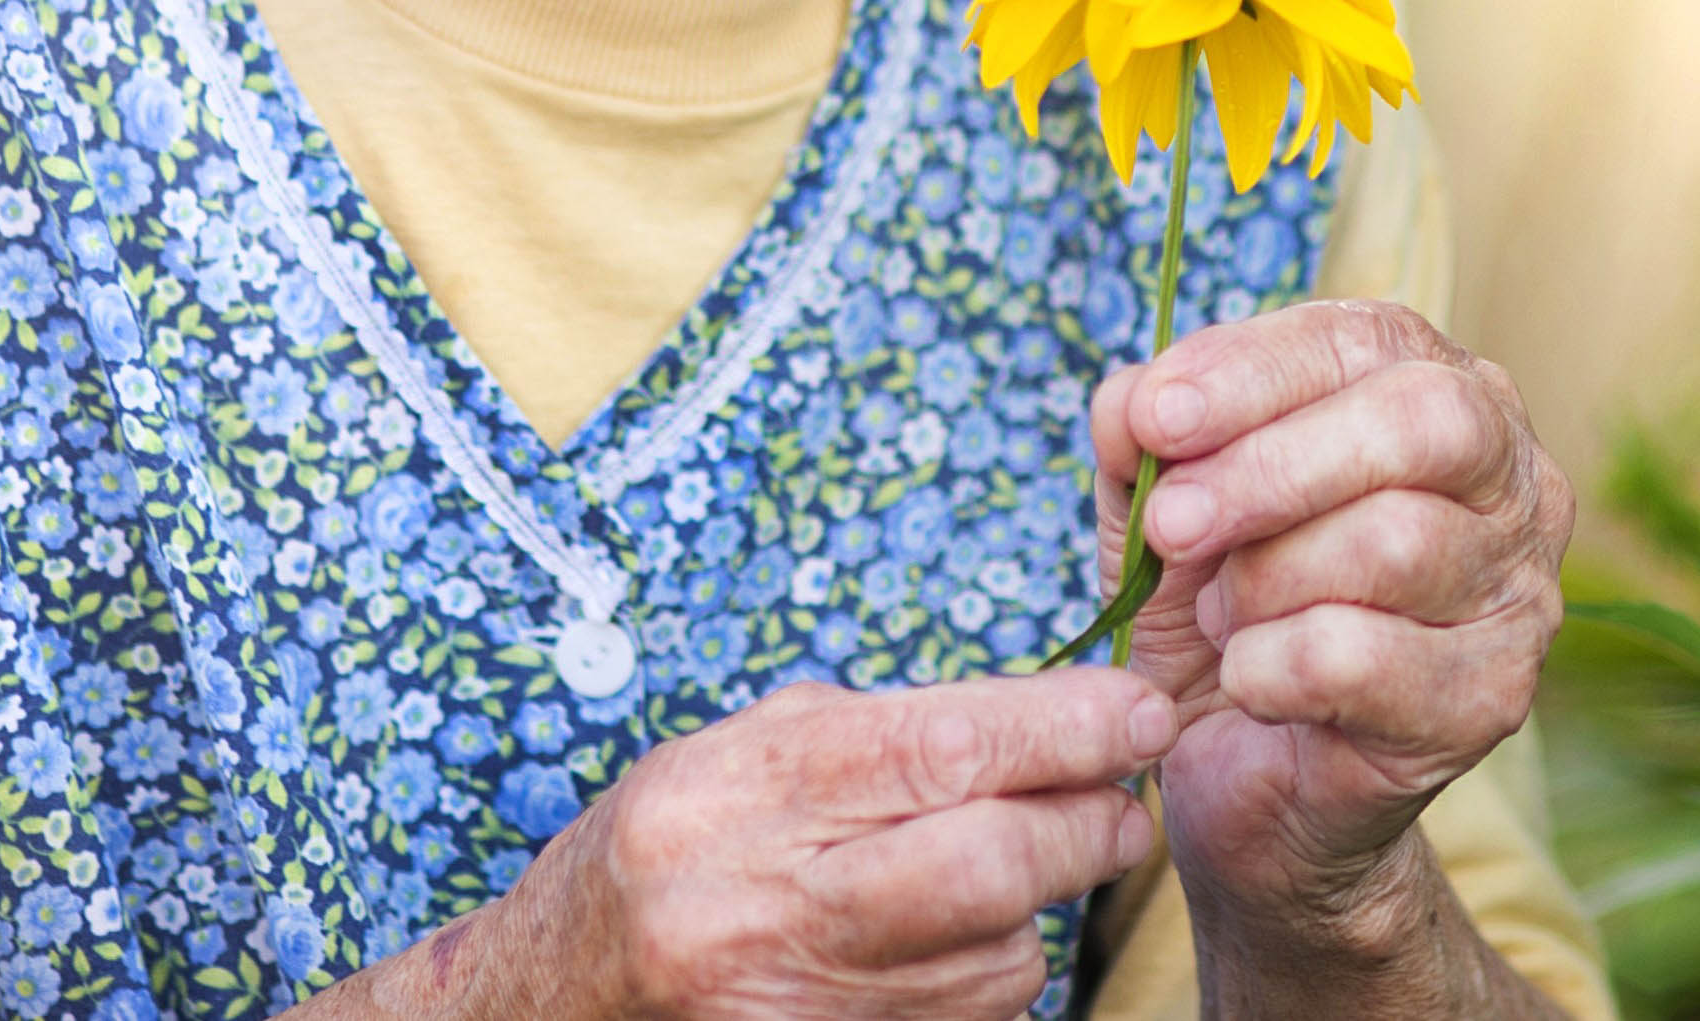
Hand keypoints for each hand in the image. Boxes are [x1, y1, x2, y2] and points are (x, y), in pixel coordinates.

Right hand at [509, 669, 1174, 1019]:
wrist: (564, 997)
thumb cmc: (663, 849)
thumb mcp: (737, 754)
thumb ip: (872, 733)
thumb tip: (1037, 721)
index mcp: (742, 794)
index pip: (940, 749)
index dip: (1062, 727)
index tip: (1136, 709)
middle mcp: (768, 906)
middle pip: (992, 862)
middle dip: (1087, 823)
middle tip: (1121, 798)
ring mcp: (801, 1003)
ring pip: (999, 955)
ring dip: (1040, 908)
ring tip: (1010, 868)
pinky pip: (972, 1018)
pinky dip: (993, 972)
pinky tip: (950, 940)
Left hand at [1090, 301, 1571, 939]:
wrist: (1245, 771)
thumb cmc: (1217, 603)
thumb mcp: (1156, 499)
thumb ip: (1140, 431)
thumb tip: (1134, 399)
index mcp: (1428, 390)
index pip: (1361, 340)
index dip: (1250, 371)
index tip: (1156, 417)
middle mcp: (1506, 478)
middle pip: (1421, 422)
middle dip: (1271, 468)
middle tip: (1170, 525)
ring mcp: (1518, 589)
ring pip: (1399, 540)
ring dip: (1265, 581)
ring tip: (1220, 616)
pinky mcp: (1493, 698)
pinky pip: (1368, 657)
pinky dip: (1273, 666)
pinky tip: (1248, 681)